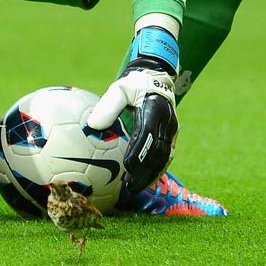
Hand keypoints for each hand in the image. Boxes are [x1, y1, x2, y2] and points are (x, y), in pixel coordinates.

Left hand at [88, 26, 178, 193]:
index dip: (138, 152)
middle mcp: (167, 122)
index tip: (126, 167)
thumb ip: (107, 106)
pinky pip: (167, 157)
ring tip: (134, 188)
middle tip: (128, 186)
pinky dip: (156, 171)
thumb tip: (92, 125)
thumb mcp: (119, 88)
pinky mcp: (173, 136)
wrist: (158, 77)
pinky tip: (143, 181)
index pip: (147, 135)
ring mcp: (173, 130)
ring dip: (150, 175)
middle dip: (145, 171)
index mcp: (154, 109)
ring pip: (165, 158)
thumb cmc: (134, 84)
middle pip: (158, 152)